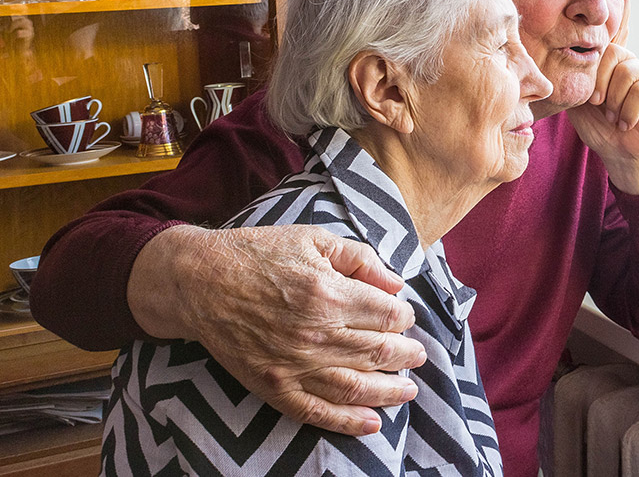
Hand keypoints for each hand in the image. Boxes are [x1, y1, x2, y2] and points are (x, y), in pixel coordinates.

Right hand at [128, 224, 427, 435]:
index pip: (388, 315)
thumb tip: (397, 284)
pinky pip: (317, 411)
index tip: (404, 316)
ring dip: (390, 391)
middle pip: (380, 352)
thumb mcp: (314, 238)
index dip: (404, 317)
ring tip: (408, 390)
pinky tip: (372, 423)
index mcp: (330, 293)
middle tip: (417, 355)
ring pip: (357, 386)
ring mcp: (295, 365)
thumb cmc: (258, 254)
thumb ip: (360, 258)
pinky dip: (348, 422)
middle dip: (407, 355)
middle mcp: (317, 334)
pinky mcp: (274, 386)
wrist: (198, 281)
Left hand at [567, 0, 638, 193]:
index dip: (620, 9)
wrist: (620, 155)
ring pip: (625, 73)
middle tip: (600, 106)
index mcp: (611, 62)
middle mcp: (630, 62)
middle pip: (610, 54)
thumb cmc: (598, 129)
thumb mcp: (578, 99)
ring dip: (614, 103)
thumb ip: (573, 76)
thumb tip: (549, 58)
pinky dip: (628, 111)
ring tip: (615, 117)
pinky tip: (627, 122)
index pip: (614, 32)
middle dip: (600, 84)